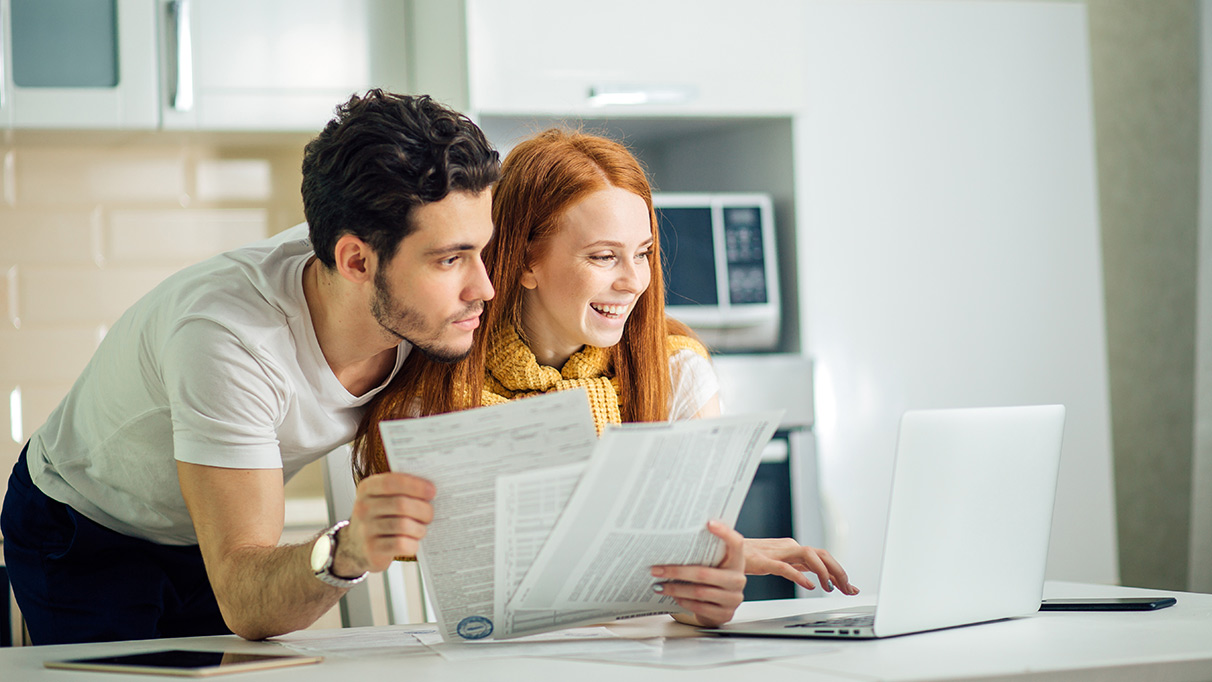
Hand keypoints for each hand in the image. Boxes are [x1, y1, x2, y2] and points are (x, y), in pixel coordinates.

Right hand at [336, 472, 435, 575]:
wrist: (356, 546)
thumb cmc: (378, 518)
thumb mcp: (382, 499)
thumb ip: (401, 490)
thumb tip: (431, 489)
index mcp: (367, 489)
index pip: (391, 482)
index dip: (415, 485)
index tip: (432, 490)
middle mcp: (363, 507)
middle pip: (401, 504)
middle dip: (423, 509)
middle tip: (430, 514)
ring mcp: (365, 529)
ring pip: (403, 525)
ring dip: (419, 528)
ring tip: (421, 529)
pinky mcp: (371, 549)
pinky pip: (400, 544)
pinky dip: (413, 544)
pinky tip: (413, 542)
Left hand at [651, 521, 745, 627]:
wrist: (723, 604)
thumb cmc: (714, 577)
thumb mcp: (715, 563)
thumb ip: (705, 551)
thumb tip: (677, 535)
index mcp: (737, 561)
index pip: (736, 543)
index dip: (725, 533)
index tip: (709, 523)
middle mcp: (737, 579)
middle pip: (704, 573)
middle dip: (676, 572)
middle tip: (656, 570)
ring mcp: (733, 598)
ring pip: (699, 592)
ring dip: (676, 589)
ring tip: (660, 585)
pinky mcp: (725, 614)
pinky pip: (700, 607)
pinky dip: (684, 602)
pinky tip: (674, 596)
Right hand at [743, 537, 858, 594]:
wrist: (720, 550)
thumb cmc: (746, 557)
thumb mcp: (776, 562)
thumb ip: (795, 566)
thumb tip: (812, 575)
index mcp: (791, 548)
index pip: (822, 556)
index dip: (838, 570)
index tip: (850, 586)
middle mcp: (787, 547)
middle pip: (821, 554)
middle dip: (839, 571)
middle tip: (849, 589)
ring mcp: (776, 552)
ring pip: (809, 556)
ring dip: (824, 571)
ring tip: (830, 588)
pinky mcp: (763, 561)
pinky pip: (786, 567)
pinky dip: (800, 576)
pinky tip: (810, 586)